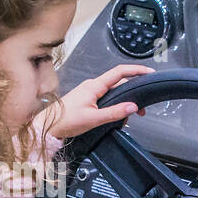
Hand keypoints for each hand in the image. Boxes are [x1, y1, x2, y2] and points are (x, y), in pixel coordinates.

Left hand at [38, 65, 152, 138]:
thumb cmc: (66, 120)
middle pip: (119, 83)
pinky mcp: (86, 99)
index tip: (149, 73)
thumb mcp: (94, 119)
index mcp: (95, 86)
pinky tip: (117, 116)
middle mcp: (92, 85)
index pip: (120, 72)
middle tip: (142, 107)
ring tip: (131, 115)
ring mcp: (89, 92)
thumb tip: (132, 106)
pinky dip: (115, 104)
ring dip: (124, 100)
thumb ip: (115, 112)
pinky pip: (105, 97)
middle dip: (133, 92)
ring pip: (113, 92)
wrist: (48, 126)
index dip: (136, 71)